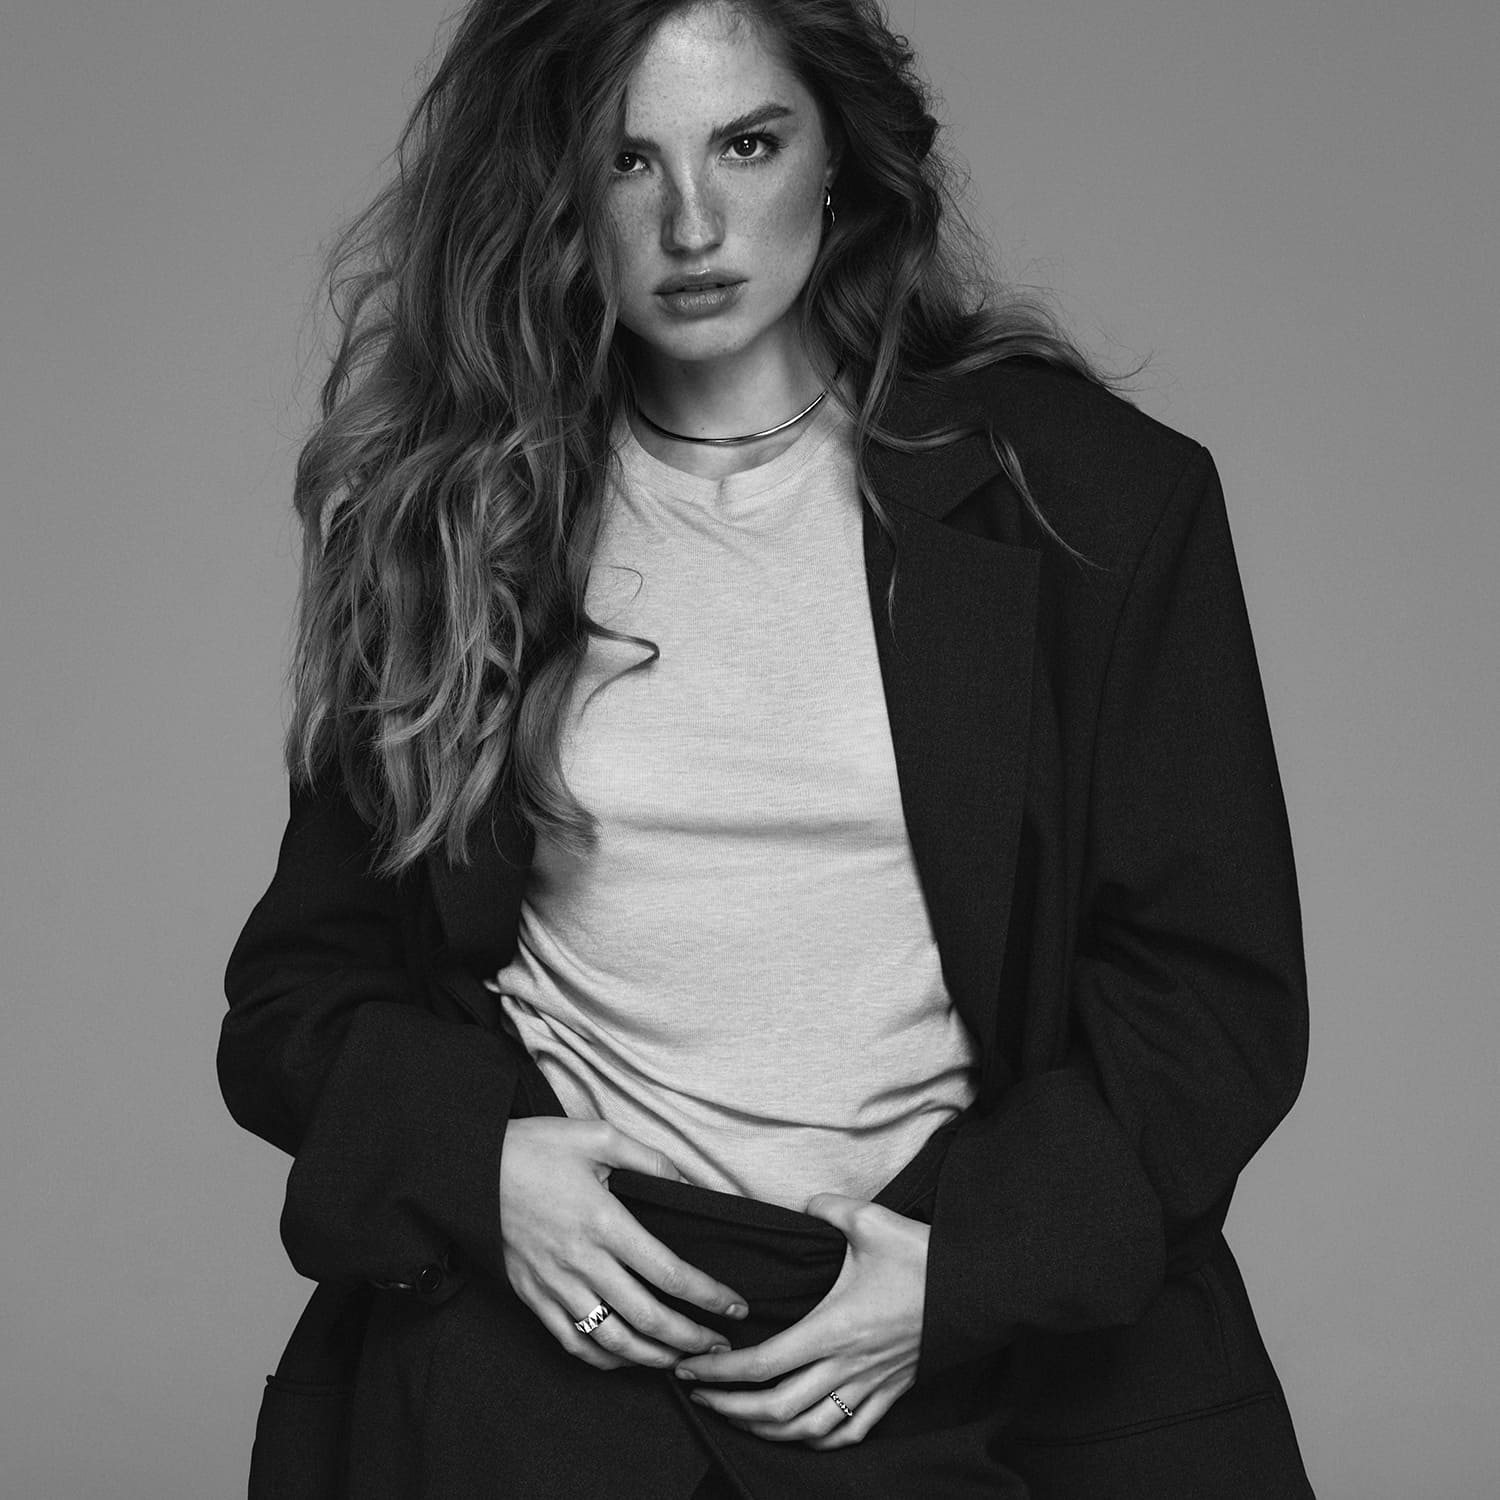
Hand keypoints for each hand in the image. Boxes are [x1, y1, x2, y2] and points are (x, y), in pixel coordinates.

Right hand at [498, 1116, 747, 1370]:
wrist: (470, 1168)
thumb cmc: (536, 1147)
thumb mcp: (598, 1136)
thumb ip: (649, 1160)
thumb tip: (690, 1183)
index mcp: (603, 1221)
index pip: (668, 1272)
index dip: (707, 1296)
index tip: (735, 1307)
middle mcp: (581, 1261)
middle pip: (646, 1317)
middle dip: (690, 1338)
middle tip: (720, 1345)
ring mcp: (554, 1284)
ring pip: (611, 1341)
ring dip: (653, 1358)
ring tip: (682, 1359)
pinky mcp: (531, 1296)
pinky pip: (571, 1342)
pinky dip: (605, 1360)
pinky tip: (627, 1358)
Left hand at [673, 1193, 928, 1448]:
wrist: (979, 1288)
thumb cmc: (923, 1255)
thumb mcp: (870, 1220)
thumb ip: (826, 1208)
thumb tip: (802, 1202)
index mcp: (834, 1328)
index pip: (764, 1363)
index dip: (721, 1371)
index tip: (691, 1367)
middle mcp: (848, 1366)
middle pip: (777, 1408)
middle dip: (731, 1408)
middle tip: (700, 1395)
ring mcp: (871, 1385)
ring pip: (809, 1431)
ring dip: (767, 1431)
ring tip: (738, 1417)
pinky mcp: (892, 1393)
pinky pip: (849, 1433)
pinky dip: (816, 1440)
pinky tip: (799, 1434)